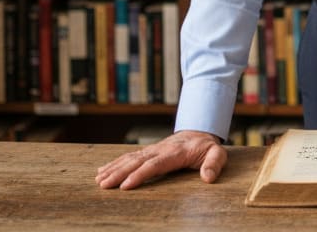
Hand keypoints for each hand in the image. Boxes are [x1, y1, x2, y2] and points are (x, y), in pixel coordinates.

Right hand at [95, 130, 226, 189]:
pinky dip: (114, 163)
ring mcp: (151, 150)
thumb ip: (214, 164)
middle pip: (136, 162)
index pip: (154, 164)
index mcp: (174, 153)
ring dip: (113, 168)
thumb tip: (208, 178)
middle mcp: (159, 150)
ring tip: (99, 180)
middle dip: (119, 173)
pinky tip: (102, 170)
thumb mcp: (217, 153)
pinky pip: (128, 157)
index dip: (140, 174)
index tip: (126, 185)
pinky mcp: (147, 152)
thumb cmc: (206, 146)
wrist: (198, 131)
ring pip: (129, 159)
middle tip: (104, 184)